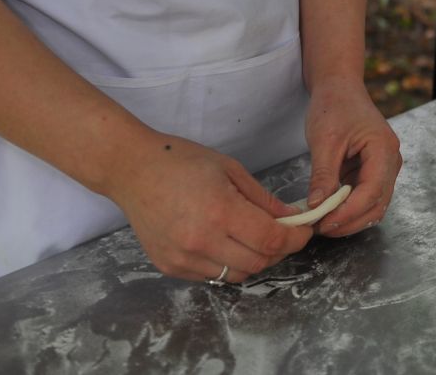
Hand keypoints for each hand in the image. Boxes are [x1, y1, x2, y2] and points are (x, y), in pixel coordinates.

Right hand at [101, 132, 310, 282]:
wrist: (131, 170)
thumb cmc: (181, 160)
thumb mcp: (229, 169)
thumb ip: (262, 198)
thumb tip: (291, 218)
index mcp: (220, 211)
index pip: (271, 240)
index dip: (295, 239)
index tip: (304, 231)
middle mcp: (201, 241)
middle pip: (258, 262)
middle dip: (279, 250)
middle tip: (283, 233)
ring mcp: (183, 258)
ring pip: (236, 275)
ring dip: (254, 260)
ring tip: (254, 238)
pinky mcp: (170, 267)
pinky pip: (211, 275)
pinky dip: (227, 263)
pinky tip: (226, 242)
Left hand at [303, 78, 402, 237]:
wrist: (339, 88)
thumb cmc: (334, 106)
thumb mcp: (324, 140)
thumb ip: (323, 174)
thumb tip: (317, 207)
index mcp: (384, 149)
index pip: (372, 191)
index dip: (350, 212)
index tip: (325, 223)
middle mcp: (390, 161)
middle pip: (377, 203)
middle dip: (350, 221)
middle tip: (321, 228)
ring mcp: (384, 167)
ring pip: (373, 205)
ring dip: (350, 218)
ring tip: (323, 222)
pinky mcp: (372, 171)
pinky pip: (365, 197)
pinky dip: (348, 208)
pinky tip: (328, 211)